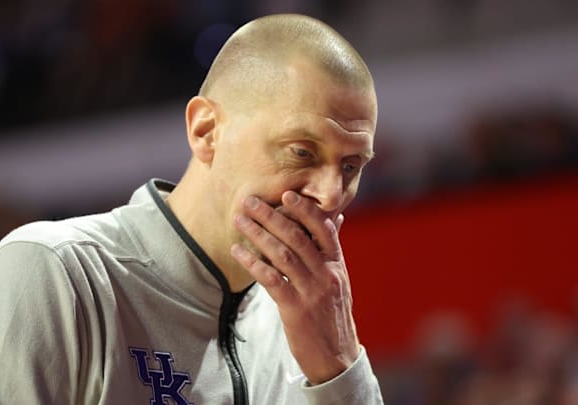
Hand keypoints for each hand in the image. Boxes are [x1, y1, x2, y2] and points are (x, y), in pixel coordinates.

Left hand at [230, 191, 359, 384]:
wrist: (337, 357)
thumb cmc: (333, 315)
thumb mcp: (339, 280)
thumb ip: (332, 249)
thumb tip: (336, 218)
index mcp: (337, 265)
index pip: (324, 229)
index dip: (305, 209)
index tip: (286, 193)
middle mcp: (326, 274)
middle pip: (297, 237)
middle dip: (272, 216)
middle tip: (250, 201)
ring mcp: (312, 292)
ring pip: (282, 255)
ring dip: (258, 234)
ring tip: (240, 220)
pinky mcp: (296, 310)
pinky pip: (272, 280)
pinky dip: (253, 263)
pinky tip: (238, 252)